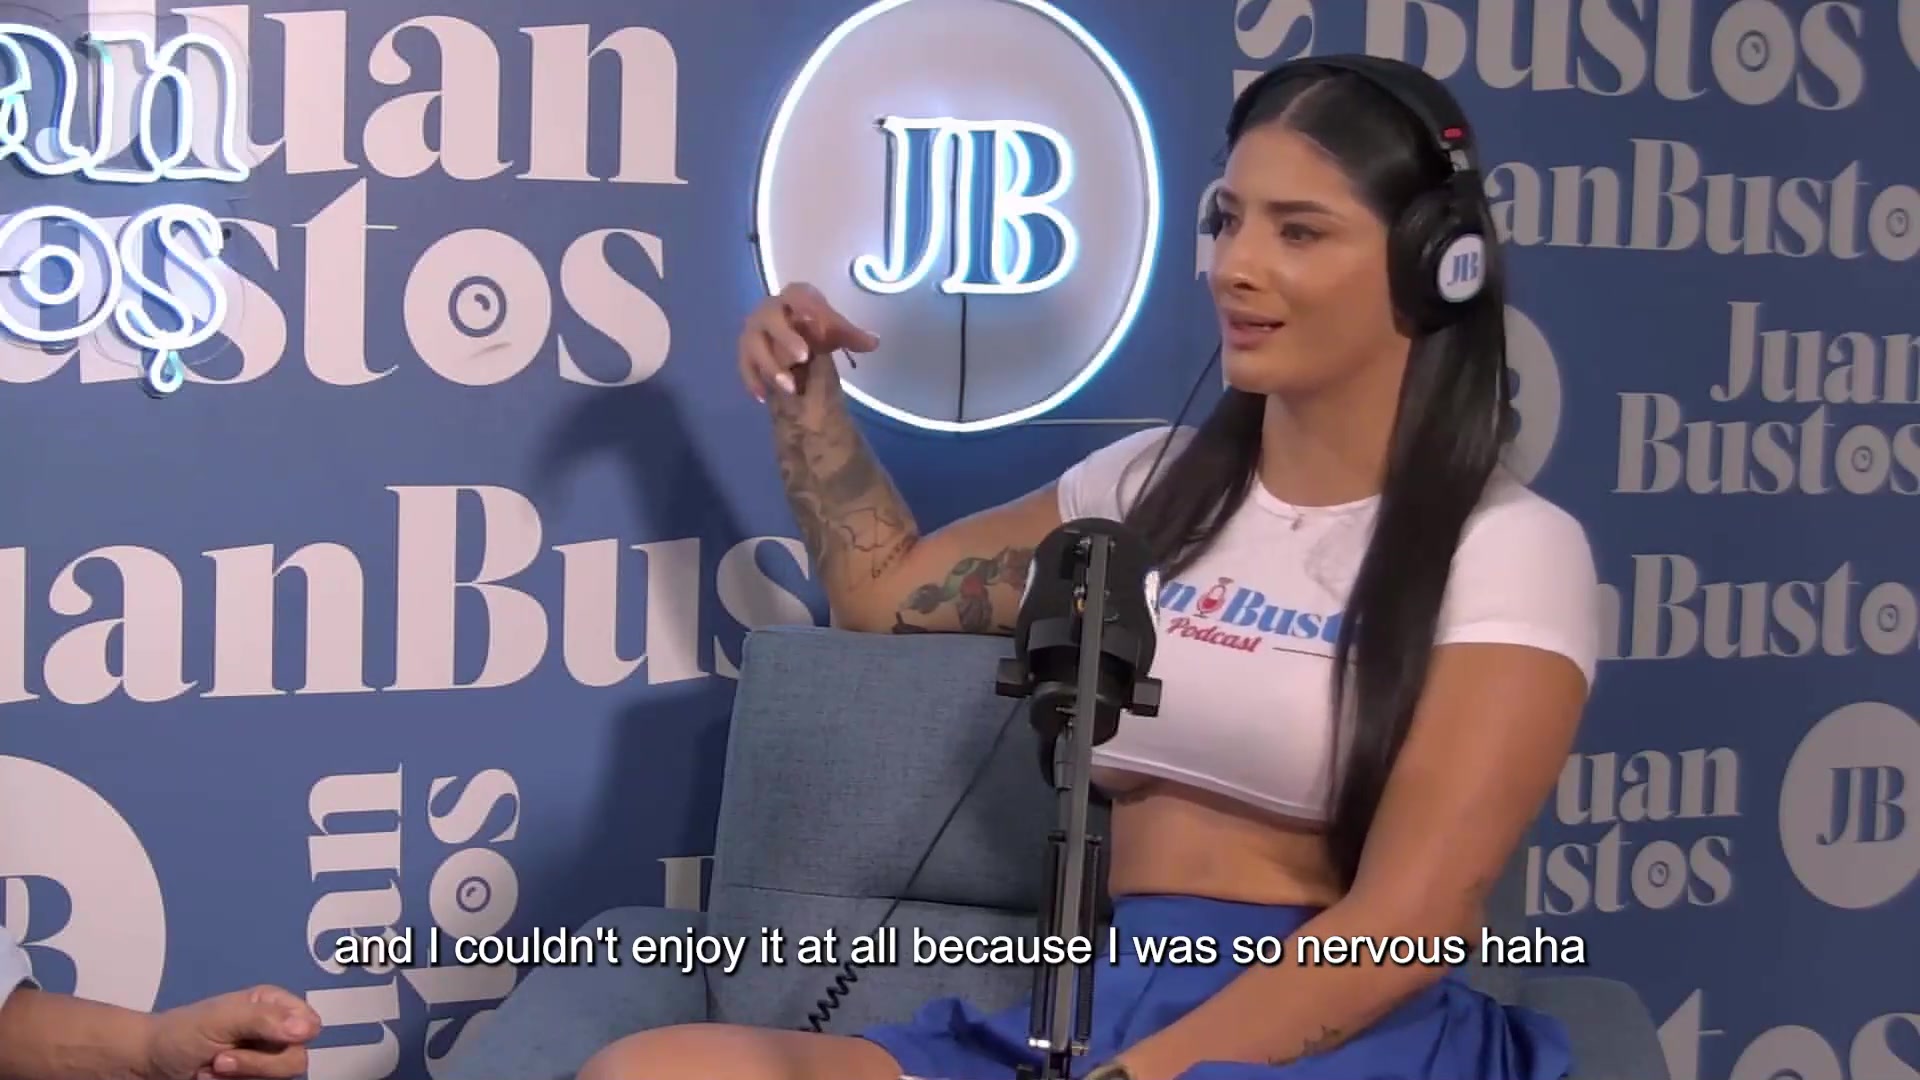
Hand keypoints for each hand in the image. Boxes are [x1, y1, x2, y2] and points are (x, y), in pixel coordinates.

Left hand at [143, 985, 319, 1079]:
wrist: (145, 1066)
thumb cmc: (177, 1034)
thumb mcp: (221, 1020)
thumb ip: (264, 1020)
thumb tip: (306, 1028)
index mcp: (272, 1006)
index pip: (310, 1025)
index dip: (293, 1037)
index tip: (261, 1040)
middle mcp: (272, 1034)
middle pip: (296, 1060)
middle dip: (256, 1065)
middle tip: (221, 1060)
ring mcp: (261, 1061)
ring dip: (241, 1078)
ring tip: (211, 1069)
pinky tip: (211, 1079)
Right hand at [737, 282, 878, 401]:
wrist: (791, 338)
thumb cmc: (816, 329)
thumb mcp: (835, 332)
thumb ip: (852, 336)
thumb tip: (874, 342)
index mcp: (794, 297)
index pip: (798, 296)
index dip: (807, 307)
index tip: (820, 322)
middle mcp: (769, 309)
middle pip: (771, 318)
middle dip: (786, 338)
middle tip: (804, 358)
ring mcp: (753, 331)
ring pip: (755, 345)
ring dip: (771, 367)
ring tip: (790, 388)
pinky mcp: (745, 352)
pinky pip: (745, 366)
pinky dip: (753, 381)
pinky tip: (763, 397)